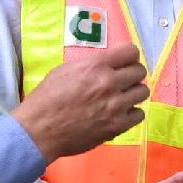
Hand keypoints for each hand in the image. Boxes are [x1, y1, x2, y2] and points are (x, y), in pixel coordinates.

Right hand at [14, 41, 149, 159]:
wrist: (40, 130)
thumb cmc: (46, 98)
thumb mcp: (65, 71)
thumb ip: (90, 65)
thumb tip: (107, 65)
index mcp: (96, 66)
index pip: (131, 52)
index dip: (129, 56)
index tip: (124, 63)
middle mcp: (110, 83)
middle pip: (140, 71)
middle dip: (132, 74)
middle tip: (123, 81)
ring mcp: (116, 106)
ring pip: (143, 92)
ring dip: (133, 93)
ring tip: (122, 98)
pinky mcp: (117, 126)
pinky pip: (139, 114)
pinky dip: (131, 113)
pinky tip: (120, 114)